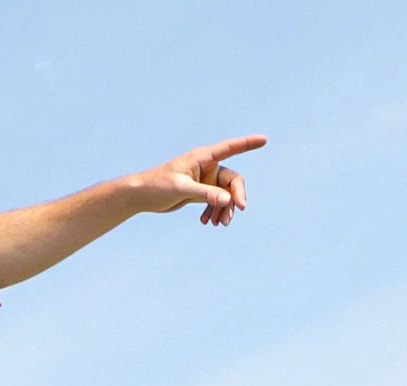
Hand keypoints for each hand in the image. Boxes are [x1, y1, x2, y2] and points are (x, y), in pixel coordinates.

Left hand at [135, 135, 266, 225]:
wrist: (142, 196)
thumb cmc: (157, 186)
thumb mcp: (182, 189)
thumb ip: (206, 194)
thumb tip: (229, 201)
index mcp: (202, 158)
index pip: (229, 148)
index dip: (247, 144)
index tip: (264, 139)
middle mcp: (207, 167)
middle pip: (233, 180)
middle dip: (236, 195)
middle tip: (238, 210)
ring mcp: (205, 180)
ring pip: (227, 194)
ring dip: (226, 208)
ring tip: (218, 224)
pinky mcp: (202, 192)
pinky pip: (218, 202)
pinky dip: (216, 212)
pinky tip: (207, 222)